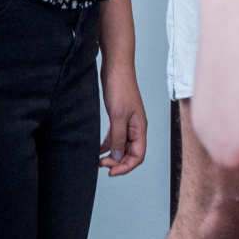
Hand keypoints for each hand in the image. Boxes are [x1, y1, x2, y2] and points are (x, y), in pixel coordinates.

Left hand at [97, 60, 146, 176]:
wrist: (116, 66)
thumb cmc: (120, 87)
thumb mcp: (118, 115)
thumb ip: (118, 138)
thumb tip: (117, 158)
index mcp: (139, 128)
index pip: (138, 155)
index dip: (125, 166)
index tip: (110, 171)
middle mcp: (136, 127)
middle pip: (130, 153)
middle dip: (117, 161)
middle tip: (101, 164)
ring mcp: (127, 122)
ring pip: (122, 145)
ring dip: (112, 154)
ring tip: (99, 160)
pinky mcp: (119, 116)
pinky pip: (115, 136)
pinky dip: (108, 144)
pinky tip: (98, 148)